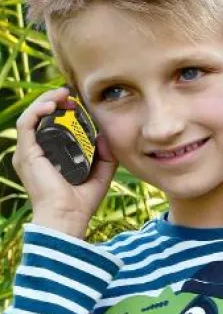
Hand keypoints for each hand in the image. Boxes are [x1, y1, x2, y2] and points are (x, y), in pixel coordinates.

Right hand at [13, 88, 115, 238]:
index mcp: (47, 157)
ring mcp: (27, 153)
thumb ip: (105, 155)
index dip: (60, 109)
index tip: (77, 102)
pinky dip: (37, 110)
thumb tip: (105, 136)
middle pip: (38, 117)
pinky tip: (52, 104)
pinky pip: (26, 124)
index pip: (48, 125)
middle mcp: (34, 153)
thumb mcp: (99, 173)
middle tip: (70, 95)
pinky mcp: (26, 154)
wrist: (68, 218)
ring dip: (45, 100)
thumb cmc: (80, 203)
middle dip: (53, 101)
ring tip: (62, 95)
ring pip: (30, 116)